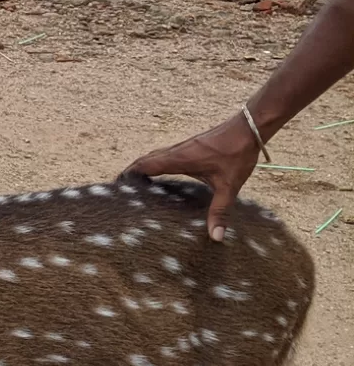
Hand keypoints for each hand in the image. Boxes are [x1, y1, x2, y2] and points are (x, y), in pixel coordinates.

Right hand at [127, 112, 262, 241]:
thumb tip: (216, 237)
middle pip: (146, 159)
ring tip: (137, 182)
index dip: (130, 173)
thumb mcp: (229, 186)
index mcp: (179, 159)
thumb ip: (220, 211)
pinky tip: (163, 173)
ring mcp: (184, 146)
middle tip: (122, 186)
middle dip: (133, 171)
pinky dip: (157, 163)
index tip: (117, 183)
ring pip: (156, 155)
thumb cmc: (237, 154)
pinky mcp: (192, 146)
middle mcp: (177, 151)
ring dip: (144, 166)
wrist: (248, 128)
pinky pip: (166, 154)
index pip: (145, 164)